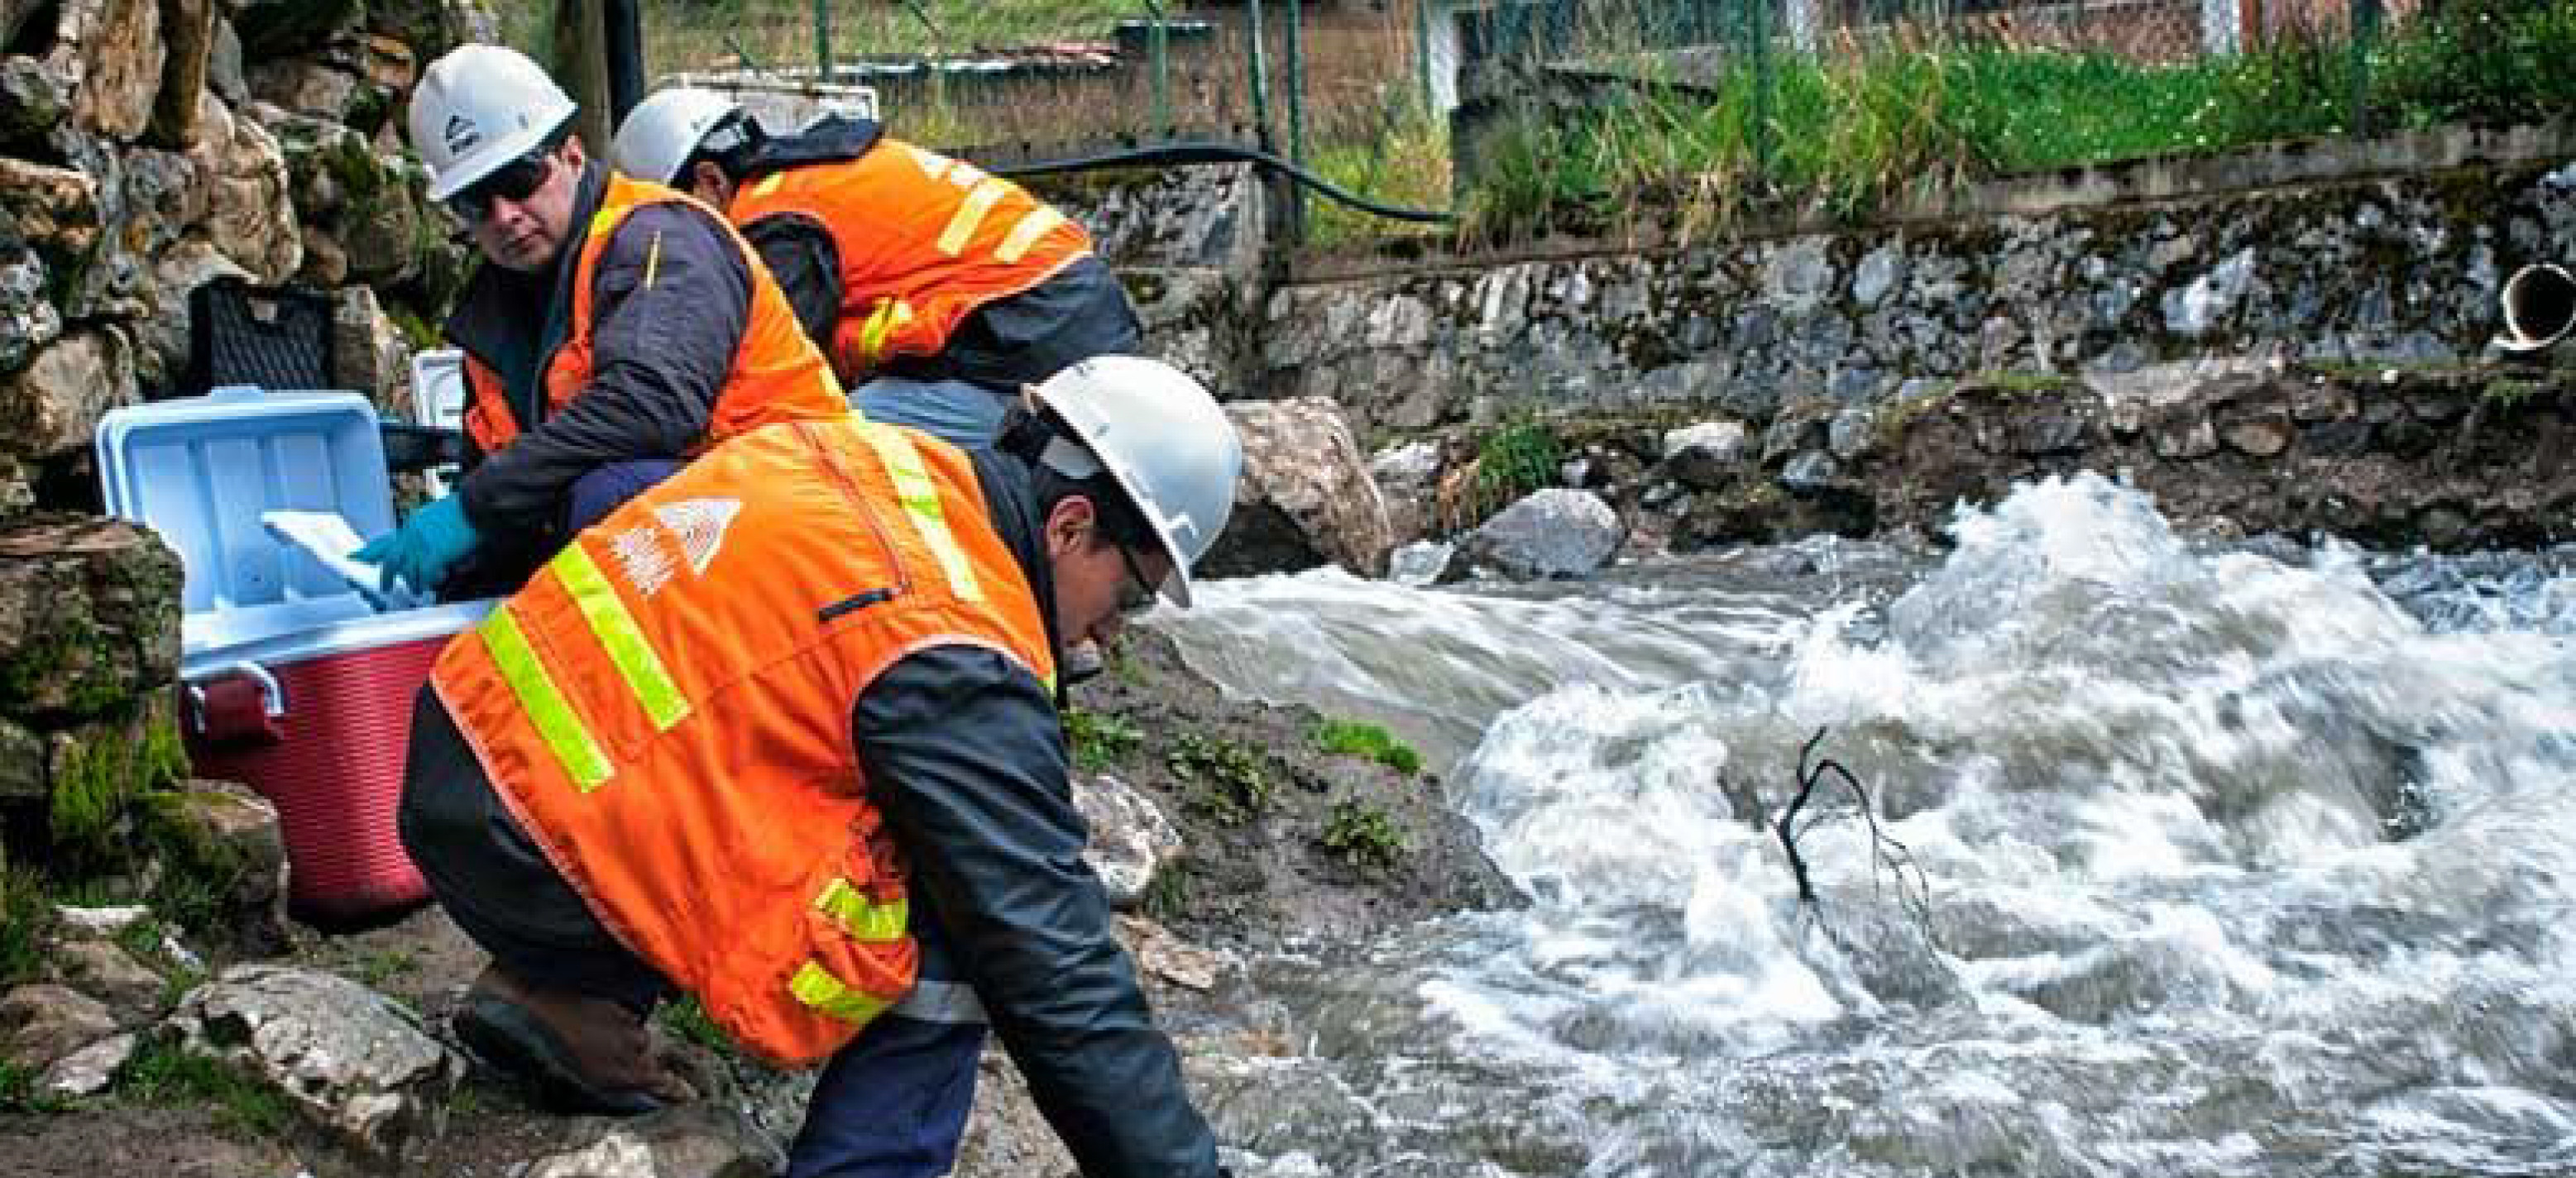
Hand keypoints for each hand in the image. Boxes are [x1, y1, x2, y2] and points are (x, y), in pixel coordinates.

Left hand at [354, 495, 479, 595]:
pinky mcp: (436, 554)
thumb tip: (424, 539)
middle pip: (390, 560)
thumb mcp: (434, 515)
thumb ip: (425, 529)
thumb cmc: (461, 509)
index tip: (354, 557)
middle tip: (383, 588)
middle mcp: (411, 536)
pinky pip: (426, 574)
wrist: (473, 505)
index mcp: (410, 526)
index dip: (368, 551)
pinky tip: (430, 585)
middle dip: (386, 576)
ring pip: (407, 571)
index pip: (383, 541)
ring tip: (415, 590)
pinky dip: (428, 581)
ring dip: (412, 583)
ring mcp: (422, 545)